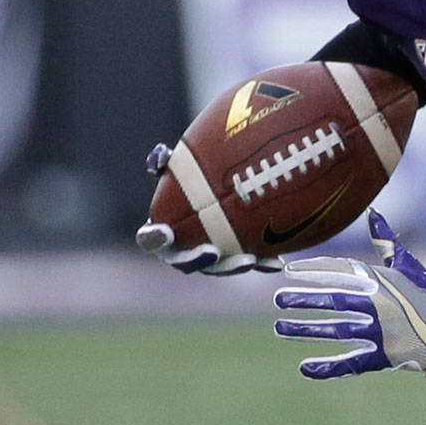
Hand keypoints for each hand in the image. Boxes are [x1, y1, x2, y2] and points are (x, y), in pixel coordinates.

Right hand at [135, 143, 283, 275]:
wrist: (227, 188)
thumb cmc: (195, 176)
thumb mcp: (182, 165)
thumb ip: (167, 162)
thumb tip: (159, 156)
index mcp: (162, 230)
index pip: (150, 239)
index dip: (154, 239)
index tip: (165, 232)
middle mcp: (183, 248)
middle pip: (185, 262)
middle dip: (196, 260)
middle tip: (212, 251)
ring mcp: (211, 258)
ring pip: (218, 268)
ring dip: (231, 267)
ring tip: (249, 259)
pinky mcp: (237, 259)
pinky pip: (248, 264)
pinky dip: (261, 263)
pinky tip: (275, 261)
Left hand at [272, 209, 425, 379]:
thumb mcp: (407, 265)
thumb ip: (386, 241)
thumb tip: (373, 214)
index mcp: (381, 280)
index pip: (339, 272)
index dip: (312, 270)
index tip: (289, 270)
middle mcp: (379, 304)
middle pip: (334, 300)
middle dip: (304, 299)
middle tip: (279, 299)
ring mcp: (381, 331)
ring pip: (336, 330)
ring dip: (306, 329)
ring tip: (281, 328)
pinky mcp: (385, 356)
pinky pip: (351, 362)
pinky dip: (328, 367)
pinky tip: (305, 368)